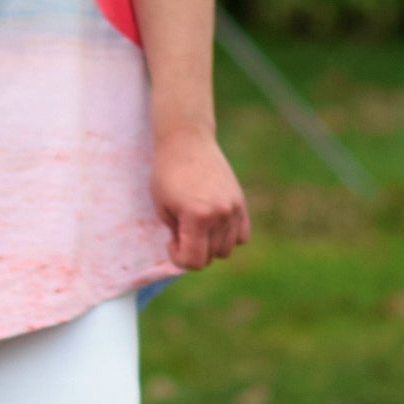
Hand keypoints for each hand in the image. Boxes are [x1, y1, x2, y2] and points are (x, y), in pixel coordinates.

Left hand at [151, 129, 249, 269]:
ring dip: (210, 245)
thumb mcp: (162, 208)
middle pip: (211, 257)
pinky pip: (241, 236)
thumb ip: (177, 234)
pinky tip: (214, 224)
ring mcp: (234, 209)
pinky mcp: (241, 202)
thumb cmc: (167, 173)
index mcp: (197, 217)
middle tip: (181, 230)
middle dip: (193, 251)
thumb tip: (190, 250)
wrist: (187, 142)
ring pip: (227, 249)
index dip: (179, 258)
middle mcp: (220, 215)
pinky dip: (228, 236)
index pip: (194, 261)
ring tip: (197, 226)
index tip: (171, 241)